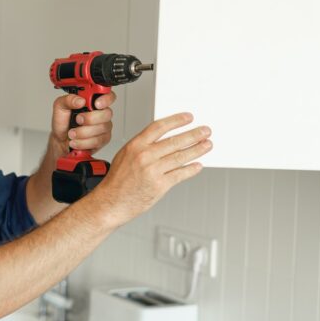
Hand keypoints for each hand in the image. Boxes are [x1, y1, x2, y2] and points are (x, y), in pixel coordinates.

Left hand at [50, 91, 116, 155]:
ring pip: (102, 128)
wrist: (61, 141)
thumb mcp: (60, 107)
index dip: (106, 98)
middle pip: (107, 113)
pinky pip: (98, 141)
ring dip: (83, 132)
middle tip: (78, 120)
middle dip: (90, 118)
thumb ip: (68, 100)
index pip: (108, 95)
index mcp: (93, 101)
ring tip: (72, 133)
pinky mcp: (103, 140)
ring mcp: (104, 127)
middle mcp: (101, 113)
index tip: (96, 104)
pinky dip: (84, 142)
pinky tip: (76, 141)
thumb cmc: (63, 123)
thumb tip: (80, 100)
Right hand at [89, 112, 211, 226]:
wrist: (112, 202)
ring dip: (197, 150)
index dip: (176, 121)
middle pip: (175, 141)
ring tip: (207, 145)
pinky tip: (197, 165)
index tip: (188, 118)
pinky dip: (191, 169)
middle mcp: (144, 156)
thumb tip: (166, 138)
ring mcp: (153, 171)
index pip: (160, 127)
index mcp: (135, 145)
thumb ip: (144, 146)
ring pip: (180, 157)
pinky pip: (180, 174)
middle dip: (194, 135)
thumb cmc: (118, 180)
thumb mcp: (125, 155)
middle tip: (205, 131)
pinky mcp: (159, 186)